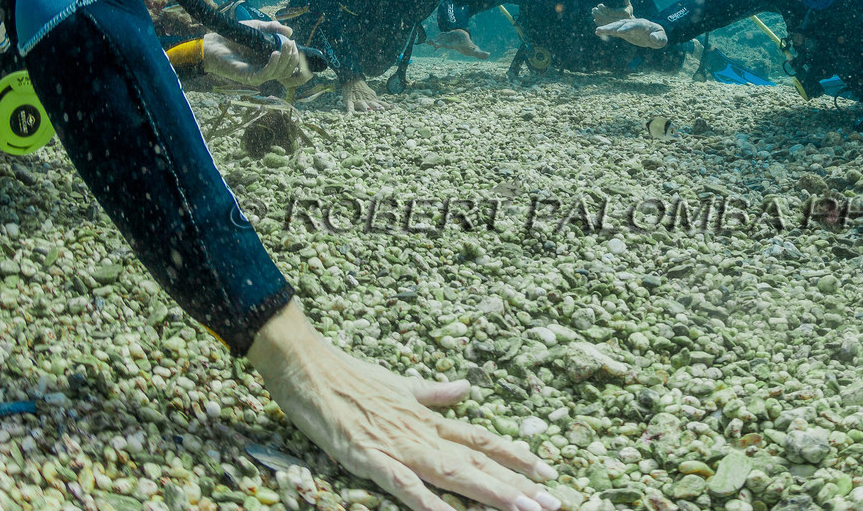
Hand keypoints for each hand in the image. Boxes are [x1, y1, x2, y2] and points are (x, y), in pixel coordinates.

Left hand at [203, 20, 313, 86]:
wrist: (214, 43)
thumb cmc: (234, 36)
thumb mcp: (257, 28)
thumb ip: (272, 28)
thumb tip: (290, 31)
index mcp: (269, 60)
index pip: (289, 65)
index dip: (295, 57)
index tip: (294, 43)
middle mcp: (265, 69)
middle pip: (287, 70)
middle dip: (293, 58)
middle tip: (291, 44)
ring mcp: (258, 74)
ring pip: (279, 73)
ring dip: (286, 60)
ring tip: (286, 46)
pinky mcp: (249, 77)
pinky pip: (265, 74)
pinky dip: (273, 65)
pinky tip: (275, 54)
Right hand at [248, 299, 559, 510]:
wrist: (310, 367)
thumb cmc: (351, 377)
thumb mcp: (400, 384)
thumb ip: (433, 393)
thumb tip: (465, 388)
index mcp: (429, 419)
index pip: (482, 440)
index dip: (516, 455)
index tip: (547, 469)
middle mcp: (421, 433)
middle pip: (477, 464)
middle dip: (516, 485)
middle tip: (552, 502)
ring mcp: (397, 447)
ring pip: (453, 475)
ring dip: (489, 494)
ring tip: (522, 508)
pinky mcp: (369, 459)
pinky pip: (404, 487)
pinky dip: (427, 503)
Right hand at [343, 78, 385, 113]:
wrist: (352, 80)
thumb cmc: (363, 90)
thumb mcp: (371, 94)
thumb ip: (377, 101)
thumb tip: (386, 106)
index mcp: (372, 99)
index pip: (381, 103)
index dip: (387, 106)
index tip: (394, 108)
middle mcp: (366, 100)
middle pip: (373, 104)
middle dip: (377, 107)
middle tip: (382, 110)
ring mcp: (358, 101)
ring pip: (362, 104)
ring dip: (365, 107)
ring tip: (368, 111)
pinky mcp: (349, 101)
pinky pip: (349, 107)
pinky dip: (349, 112)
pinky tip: (348, 116)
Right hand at [434, 28, 489, 59]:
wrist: (461, 35)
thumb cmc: (468, 46)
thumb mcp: (475, 50)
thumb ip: (480, 53)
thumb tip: (488, 55)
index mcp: (459, 42)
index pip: (455, 43)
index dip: (451, 44)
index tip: (447, 46)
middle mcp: (452, 38)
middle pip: (446, 40)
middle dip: (441, 42)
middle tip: (435, 44)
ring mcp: (447, 37)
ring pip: (440, 38)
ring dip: (435, 40)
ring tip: (429, 42)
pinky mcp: (443, 38)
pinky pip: (437, 38)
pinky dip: (433, 40)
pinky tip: (427, 42)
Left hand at [591, 0, 633, 27]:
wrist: (630, 25)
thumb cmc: (627, 12)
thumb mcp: (628, 5)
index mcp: (624, 14)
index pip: (611, 12)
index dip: (604, 8)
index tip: (599, 5)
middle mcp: (620, 21)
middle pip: (606, 18)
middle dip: (599, 13)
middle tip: (593, 9)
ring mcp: (616, 28)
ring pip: (604, 22)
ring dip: (597, 17)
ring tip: (593, 12)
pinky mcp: (612, 32)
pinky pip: (604, 26)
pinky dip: (598, 22)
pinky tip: (595, 19)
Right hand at [594, 17, 668, 48]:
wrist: (654, 35)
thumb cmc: (659, 36)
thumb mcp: (662, 39)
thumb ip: (659, 38)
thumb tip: (652, 37)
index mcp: (643, 24)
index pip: (634, 25)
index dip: (627, 28)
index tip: (620, 32)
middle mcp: (633, 24)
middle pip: (622, 24)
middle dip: (612, 27)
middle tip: (602, 29)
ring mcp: (628, 28)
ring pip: (616, 27)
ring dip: (607, 28)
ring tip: (597, 31)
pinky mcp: (625, 32)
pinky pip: (615, 31)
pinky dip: (608, 31)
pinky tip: (598, 32)